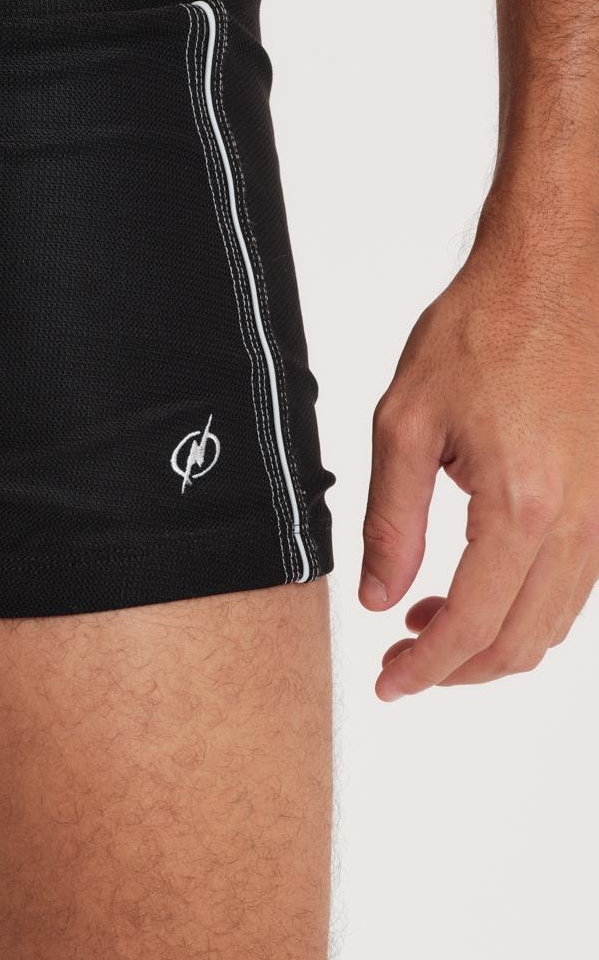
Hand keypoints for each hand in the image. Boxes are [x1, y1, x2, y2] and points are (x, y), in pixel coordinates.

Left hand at [359, 197, 598, 700]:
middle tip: (404, 662)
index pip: (471, 625)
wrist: (560, 277)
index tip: (391, 682)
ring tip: (431, 621)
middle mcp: (581, 521)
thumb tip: (381, 597)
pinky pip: (579, 587)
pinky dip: (529, 608)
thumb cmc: (485, 330)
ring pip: (556, 624)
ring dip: (492, 642)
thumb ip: (391, 521)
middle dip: (456, 670)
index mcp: (521, 505)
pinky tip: (482, 586)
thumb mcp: (406, 423)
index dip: (424, 668)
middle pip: (520, 643)